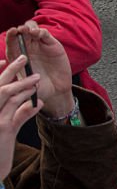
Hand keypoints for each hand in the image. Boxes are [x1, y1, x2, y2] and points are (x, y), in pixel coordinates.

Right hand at [0, 55, 41, 181]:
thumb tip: (33, 103)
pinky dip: (30, 108)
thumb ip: (16, 115)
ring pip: (8, 96)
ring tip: (36, 78)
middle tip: (23, 58)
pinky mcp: (4, 131)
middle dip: (11, 71)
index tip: (5, 59)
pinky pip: (19, 115)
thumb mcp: (5, 129)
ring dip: (24, 86)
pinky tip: (39, 104)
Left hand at [5, 22, 72, 119]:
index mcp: (17, 56)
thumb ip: (20, 80)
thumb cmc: (38, 89)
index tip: (12, 32)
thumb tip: (14, 72)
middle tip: (21, 30)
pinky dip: (42, 32)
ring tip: (30, 31)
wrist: (56, 91)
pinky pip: (45, 35)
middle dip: (20, 30)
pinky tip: (39, 34)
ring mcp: (40, 45)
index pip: (12, 42)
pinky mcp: (52, 45)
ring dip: (30, 28)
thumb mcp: (25, 85)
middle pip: (21, 33)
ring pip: (32, 30)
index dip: (11, 36)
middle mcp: (28, 48)